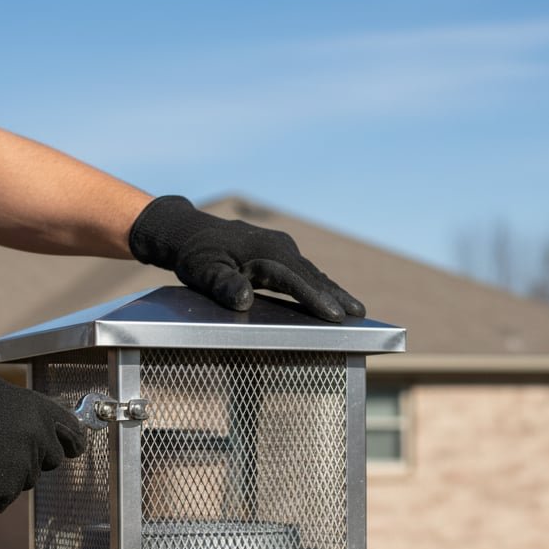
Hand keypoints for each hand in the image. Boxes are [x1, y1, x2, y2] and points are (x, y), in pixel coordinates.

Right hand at [0, 369, 85, 511]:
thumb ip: (25, 411)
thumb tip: (41, 426)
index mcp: (38, 412)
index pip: (72, 433)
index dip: (71, 441)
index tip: (72, 447)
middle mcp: (36, 440)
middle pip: (49, 460)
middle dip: (31, 457)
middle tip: (3, 449)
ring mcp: (21, 469)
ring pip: (24, 480)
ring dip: (7, 475)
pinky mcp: (3, 493)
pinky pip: (3, 497)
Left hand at [128, 195, 364, 322]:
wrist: (190, 233)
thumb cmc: (196, 257)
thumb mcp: (203, 272)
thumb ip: (222, 285)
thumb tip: (245, 298)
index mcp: (263, 252)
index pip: (294, 280)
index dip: (314, 299)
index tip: (333, 315)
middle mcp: (278, 247)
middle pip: (312, 275)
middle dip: (335, 295)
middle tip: (358, 315)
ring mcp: (280, 248)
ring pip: (311, 273)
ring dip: (333, 290)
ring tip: (355, 310)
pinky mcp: (279, 253)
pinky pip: (303, 271)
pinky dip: (319, 284)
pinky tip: (331, 297)